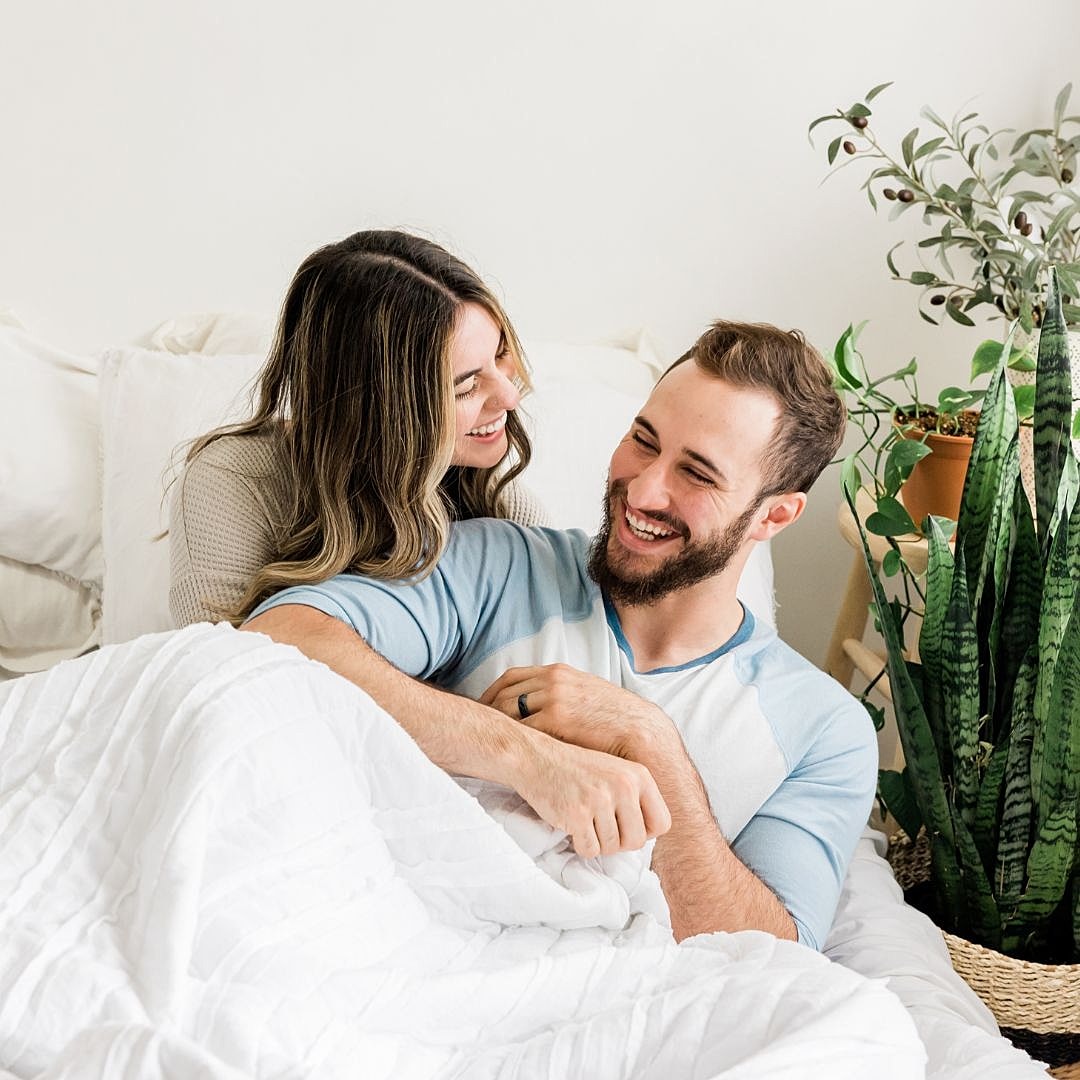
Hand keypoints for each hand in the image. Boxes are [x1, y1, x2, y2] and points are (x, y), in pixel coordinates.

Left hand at [481, 663, 674, 761]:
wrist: (640, 731)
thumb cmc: (615, 719)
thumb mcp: (586, 693)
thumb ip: (562, 693)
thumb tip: (540, 706)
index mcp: (558, 671)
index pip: (511, 677)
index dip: (491, 692)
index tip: (483, 707)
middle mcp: (552, 680)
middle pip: (504, 693)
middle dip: (486, 710)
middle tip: (476, 728)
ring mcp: (553, 699)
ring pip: (509, 711)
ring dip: (494, 726)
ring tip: (485, 742)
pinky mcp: (556, 721)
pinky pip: (522, 729)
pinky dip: (510, 740)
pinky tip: (505, 752)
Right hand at [506, 728, 670, 856]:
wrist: (536, 758)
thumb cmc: (577, 770)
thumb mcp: (616, 773)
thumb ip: (637, 799)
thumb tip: (654, 836)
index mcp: (638, 775)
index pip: (662, 823)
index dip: (645, 831)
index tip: (626, 826)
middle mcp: (624, 786)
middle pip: (637, 841)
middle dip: (618, 842)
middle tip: (600, 827)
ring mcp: (600, 799)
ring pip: (611, 848)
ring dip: (596, 842)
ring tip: (584, 820)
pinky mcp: (577, 814)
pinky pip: (589, 850)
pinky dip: (580, 844)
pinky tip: (572, 824)